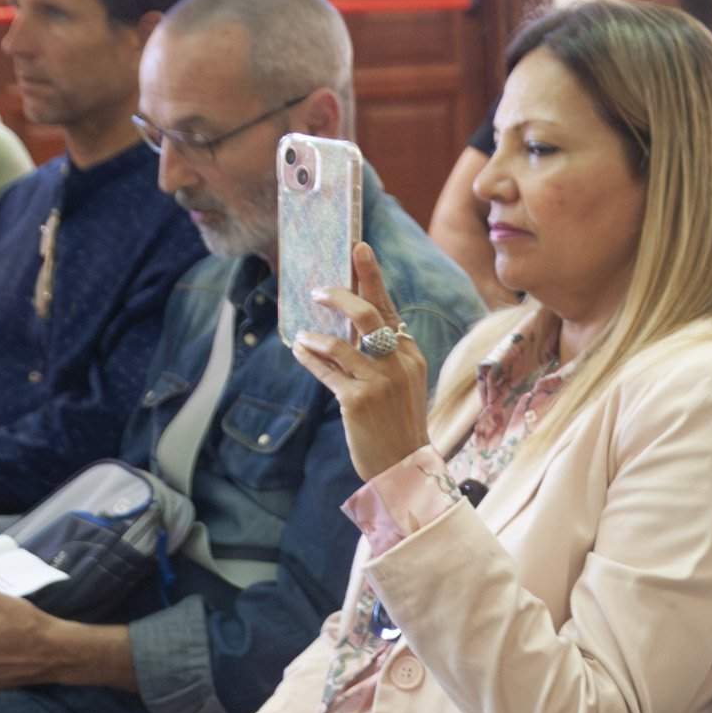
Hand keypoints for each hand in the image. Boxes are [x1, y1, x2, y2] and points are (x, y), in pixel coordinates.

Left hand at [291, 242, 432, 481]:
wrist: (404, 465)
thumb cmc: (398, 422)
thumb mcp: (401, 382)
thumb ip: (383, 353)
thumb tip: (349, 326)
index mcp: (411, 354)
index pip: (388, 307)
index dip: (372, 275)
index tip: (358, 247)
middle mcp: (399, 363)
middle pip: (368, 315)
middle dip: (340, 296)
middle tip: (319, 289)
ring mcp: (380, 381)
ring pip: (343, 342)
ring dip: (318, 333)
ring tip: (303, 333)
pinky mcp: (359, 400)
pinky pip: (328, 369)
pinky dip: (311, 356)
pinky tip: (301, 350)